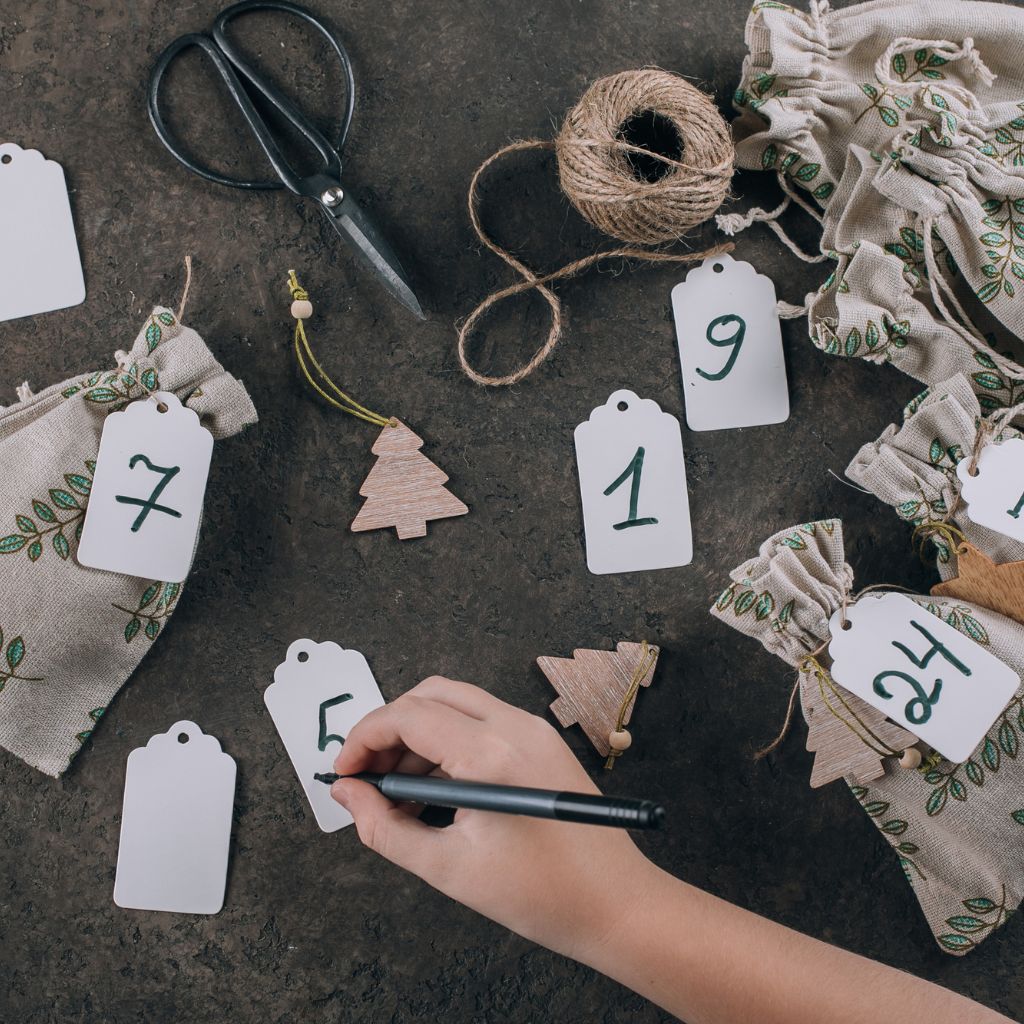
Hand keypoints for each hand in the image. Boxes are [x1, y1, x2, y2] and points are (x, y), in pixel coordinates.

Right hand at [330, 676, 652, 960]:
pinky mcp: (542, 741)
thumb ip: (384, 828)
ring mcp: (533, 729)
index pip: (408, 715)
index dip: (363, 738)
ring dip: (417, 736)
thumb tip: (347, 795)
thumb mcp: (448, 868)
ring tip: (398, 794)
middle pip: (430, 694)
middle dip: (388, 729)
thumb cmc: (543, 894)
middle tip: (366, 777)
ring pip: (456, 703)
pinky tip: (434, 791)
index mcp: (492, 754)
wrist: (617, 904)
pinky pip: (482, 722)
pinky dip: (448, 743)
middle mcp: (515, 726)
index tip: (343, 771)